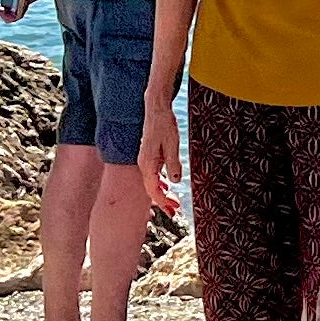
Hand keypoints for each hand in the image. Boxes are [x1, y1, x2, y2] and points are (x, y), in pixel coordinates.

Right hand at [139, 102, 185, 221]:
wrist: (156, 109)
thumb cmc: (164, 124)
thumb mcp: (172, 145)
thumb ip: (173, 164)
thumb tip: (175, 181)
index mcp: (147, 163)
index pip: (153, 189)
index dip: (162, 201)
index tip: (172, 210)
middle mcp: (144, 164)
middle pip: (151, 188)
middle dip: (162, 201)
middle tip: (175, 211)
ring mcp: (145, 160)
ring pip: (152, 182)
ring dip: (162, 193)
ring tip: (173, 203)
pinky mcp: (149, 156)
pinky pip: (153, 175)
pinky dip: (160, 183)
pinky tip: (167, 186)